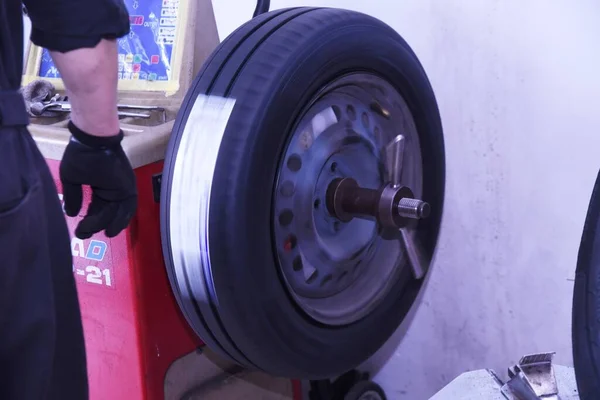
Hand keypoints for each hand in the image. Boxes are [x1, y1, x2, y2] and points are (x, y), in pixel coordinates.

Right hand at [60, 121, 136, 238]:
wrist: (92, 143)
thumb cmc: (81, 156)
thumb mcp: (72, 179)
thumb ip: (74, 196)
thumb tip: (71, 214)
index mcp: (101, 186)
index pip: (97, 208)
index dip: (89, 220)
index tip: (79, 229)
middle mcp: (113, 190)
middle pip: (107, 213)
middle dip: (96, 225)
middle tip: (83, 234)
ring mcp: (122, 189)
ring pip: (117, 213)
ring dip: (108, 225)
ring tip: (96, 234)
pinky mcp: (128, 188)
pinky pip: (128, 208)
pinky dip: (121, 220)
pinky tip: (110, 230)